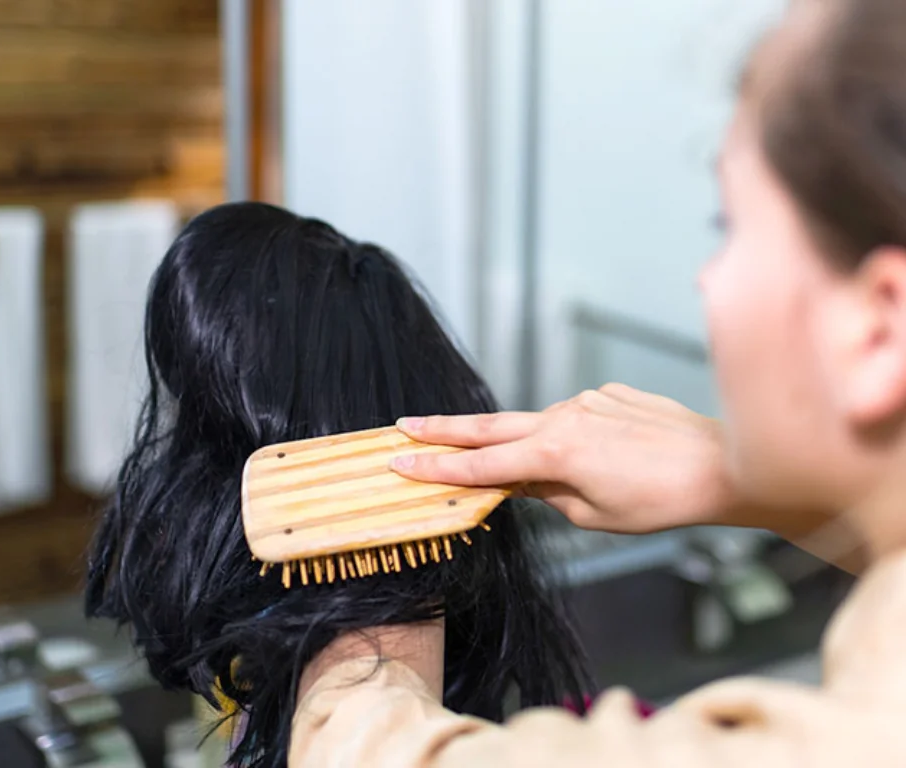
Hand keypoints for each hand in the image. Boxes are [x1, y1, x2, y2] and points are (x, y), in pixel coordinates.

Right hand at [392, 384, 739, 534]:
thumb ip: (547, 494)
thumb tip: (522, 482)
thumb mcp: (595, 515)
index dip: (437, 466)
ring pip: (537, 423)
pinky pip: (575, 416)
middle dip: (444, 429)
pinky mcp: (608, 393)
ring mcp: (586, 400)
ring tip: (554, 470)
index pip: (481, 466)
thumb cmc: (661, 501)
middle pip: (490, 426)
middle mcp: (563, 417)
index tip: (400, 460)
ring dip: (526, 443)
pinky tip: (606, 456)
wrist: (721, 465)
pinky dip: (572, 435)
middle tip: (405, 426)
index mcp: (554, 454)